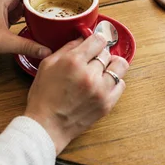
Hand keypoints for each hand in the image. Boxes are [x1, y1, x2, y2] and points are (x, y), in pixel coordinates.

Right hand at [24, 36, 129, 153]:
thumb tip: (82, 38)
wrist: (46, 126)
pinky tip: (103, 84)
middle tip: (92, 61)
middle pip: (107, 53)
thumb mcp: (47, 65)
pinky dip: (114, 81)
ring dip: (112, 66)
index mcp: (74, 61)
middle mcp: (90, 74)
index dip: (96, 40)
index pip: (99, 39)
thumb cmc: (44, 96)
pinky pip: (121, 84)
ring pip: (120, 66)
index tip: (94, 44)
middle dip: (100, 54)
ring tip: (102, 70)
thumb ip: (67, 48)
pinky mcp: (107, 104)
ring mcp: (101, 90)